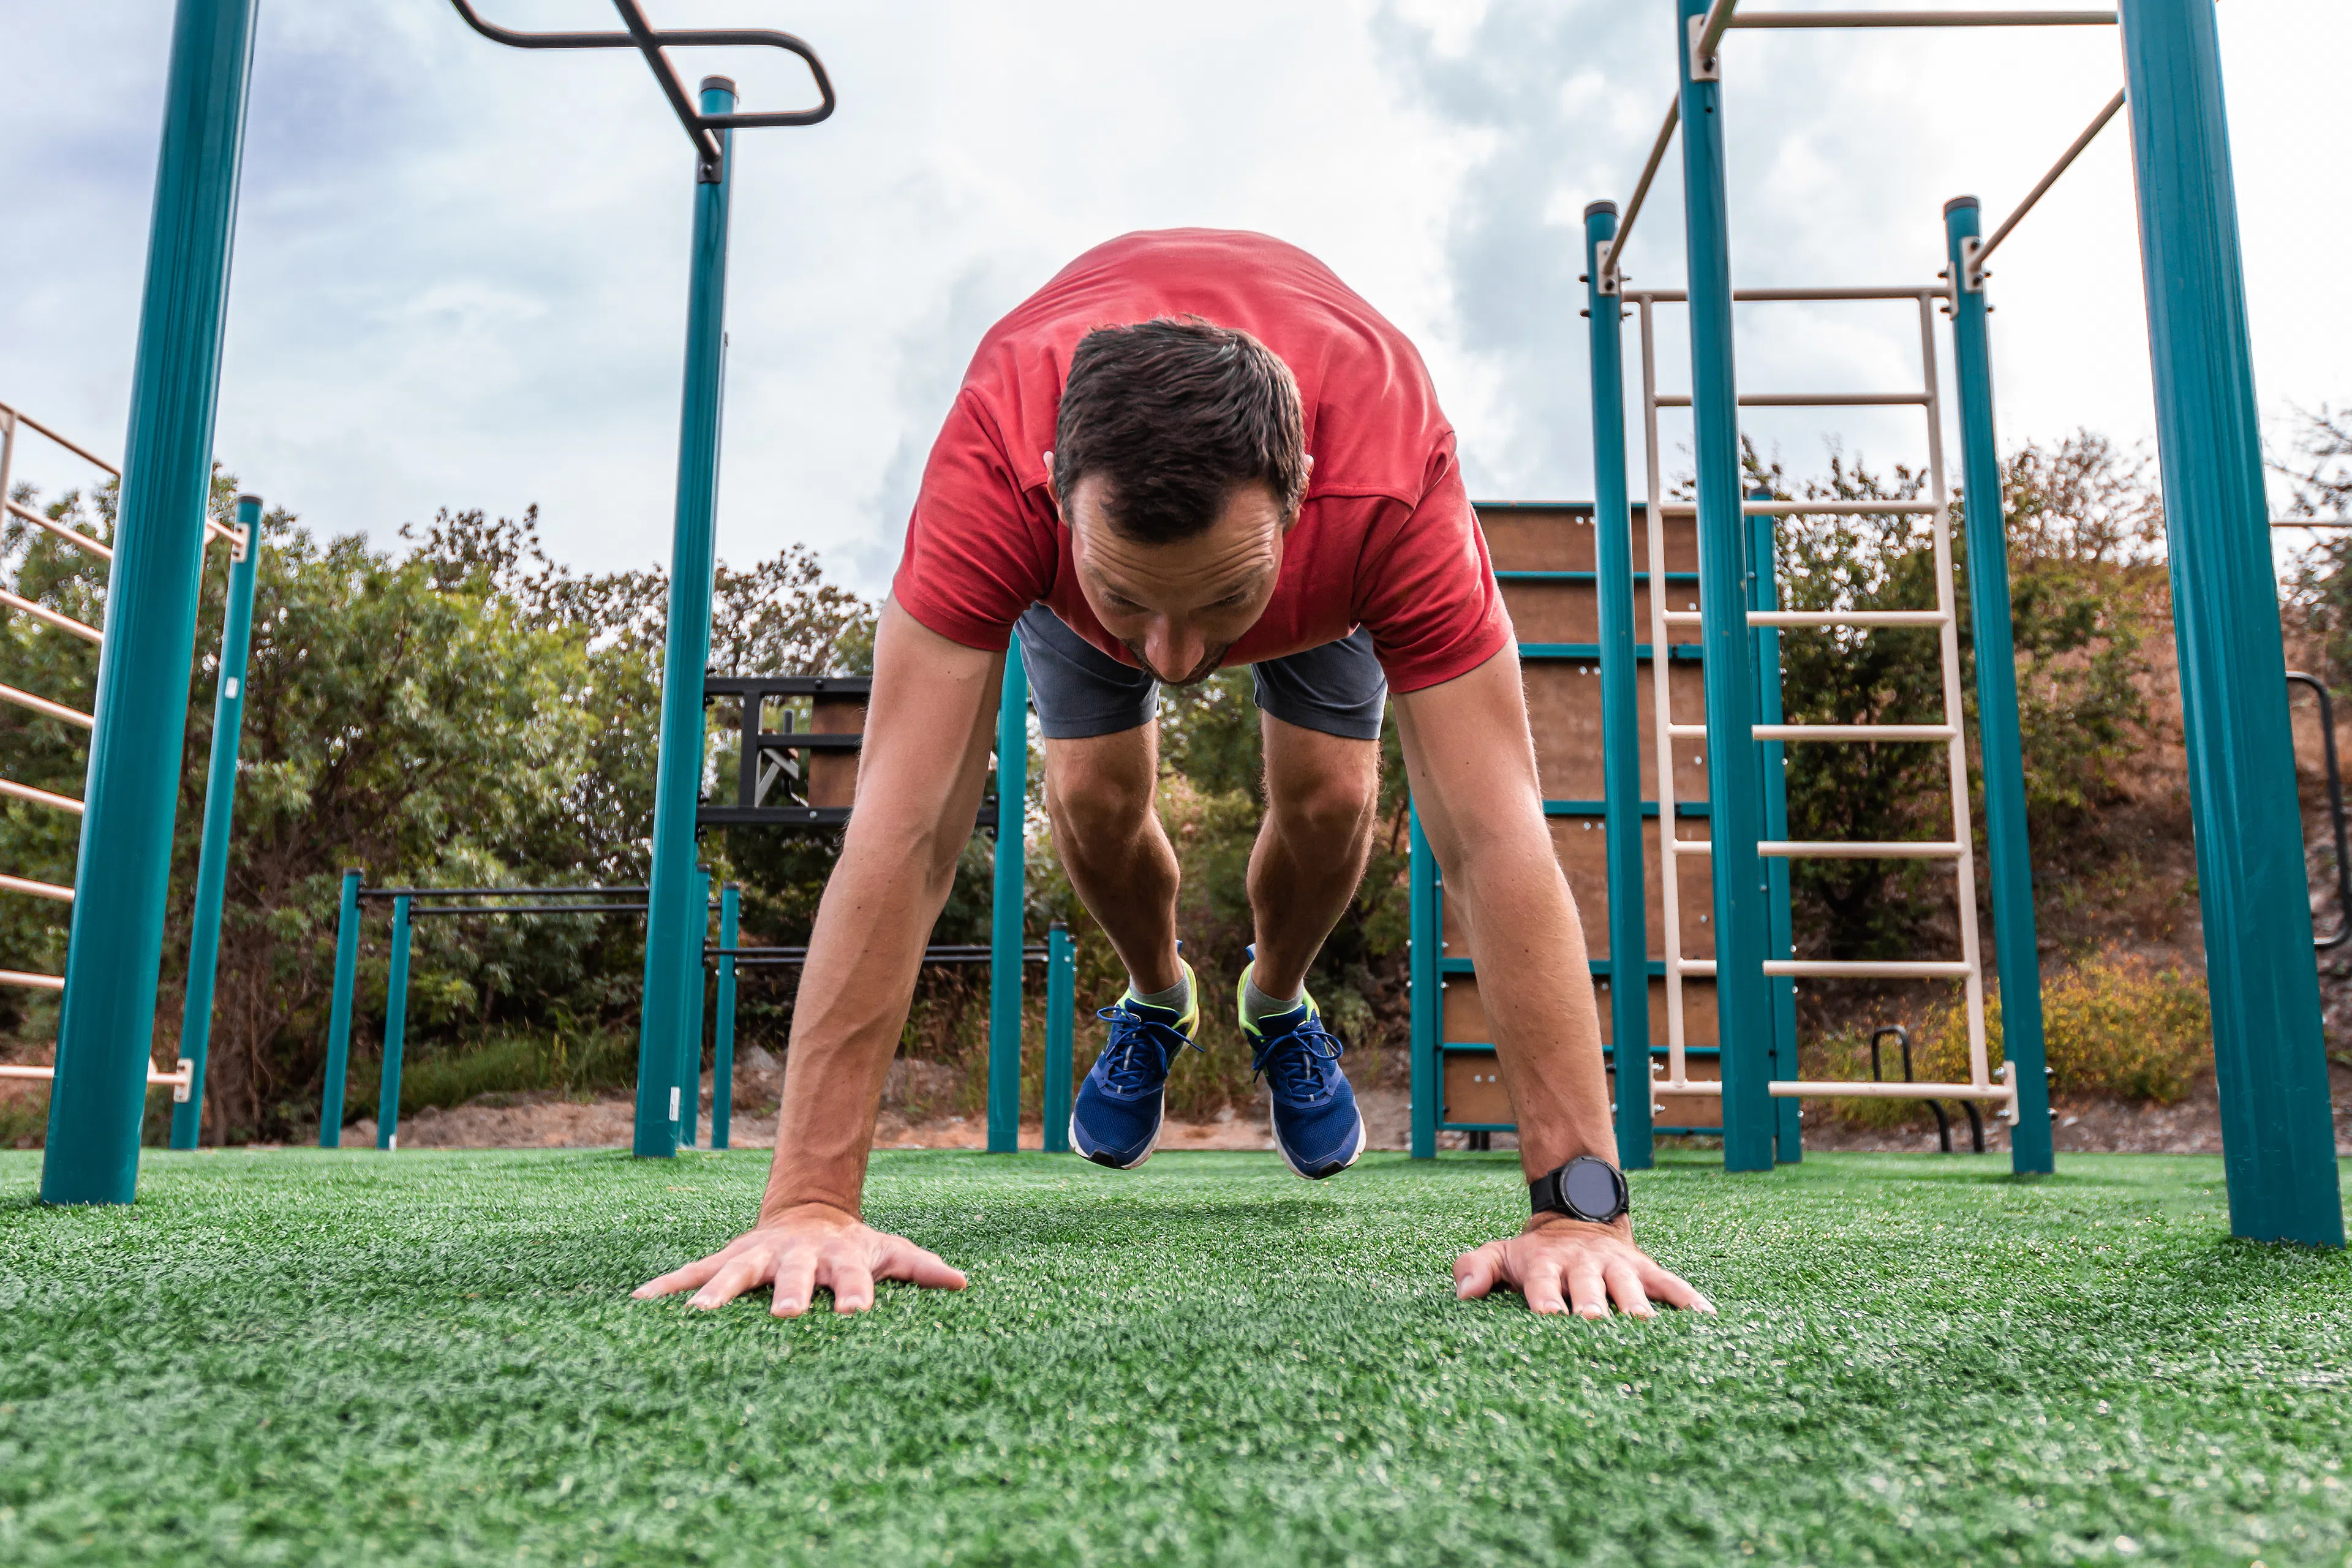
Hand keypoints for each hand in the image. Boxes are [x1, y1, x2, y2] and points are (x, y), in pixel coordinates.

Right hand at [632, 1202, 967, 1316]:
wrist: (811, 1211)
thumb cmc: (855, 1246)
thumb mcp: (892, 1250)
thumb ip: (922, 1267)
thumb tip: (963, 1281)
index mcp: (841, 1259)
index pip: (853, 1279)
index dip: (856, 1293)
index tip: (856, 1314)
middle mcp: (798, 1257)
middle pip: (794, 1275)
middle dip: (790, 1294)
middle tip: (786, 1315)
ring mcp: (759, 1256)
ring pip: (735, 1272)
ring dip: (718, 1292)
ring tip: (696, 1315)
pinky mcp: (728, 1258)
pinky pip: (692, 1272)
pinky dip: (666, 1285)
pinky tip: (637, 1302)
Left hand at [1453, 1217, 1713, 1318]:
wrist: (1578, 1216)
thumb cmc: (1534, 1253)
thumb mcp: (1500, 1253)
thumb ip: (1475, 1268)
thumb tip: (1463, 1294)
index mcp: (1546, 1264)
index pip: (1544, 1284)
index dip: (1547, 1300)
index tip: (1550, 1317)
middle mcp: (1584, 1264)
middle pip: (1590, 1287)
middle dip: (1593, 1306)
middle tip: (1597, 1325)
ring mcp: (1617, 1265)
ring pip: (1630, 1287)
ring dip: (1637, 1306)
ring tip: (1646, 1328)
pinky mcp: (1645, 1268)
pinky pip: (1671, 1284)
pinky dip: (1689, 1300)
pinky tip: (1707, 1321)